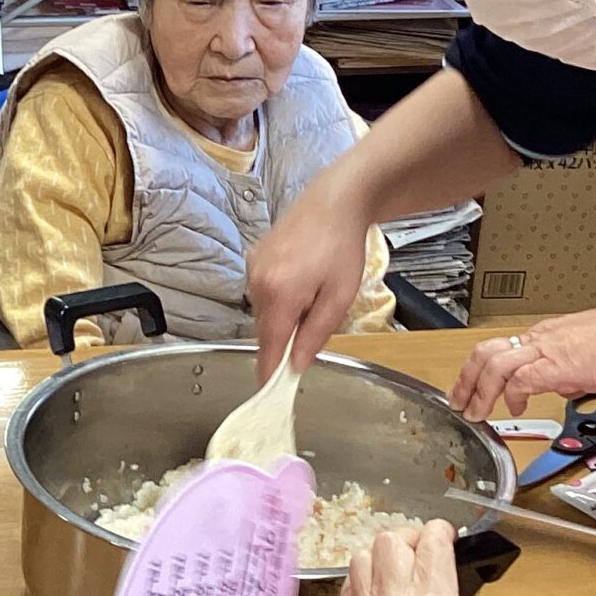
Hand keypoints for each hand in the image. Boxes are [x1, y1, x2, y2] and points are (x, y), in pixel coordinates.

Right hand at [248, 178, 374, 382]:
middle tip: (316, 323)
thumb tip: (296, 366)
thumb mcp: (339, 298)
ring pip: (264, 313)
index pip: (268, 349)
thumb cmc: (342, 247)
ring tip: (313, 292)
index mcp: (279, 295)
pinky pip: (263, 293)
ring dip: (285, 316)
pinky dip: (279, 297)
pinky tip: (302, 279)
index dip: (270, 374)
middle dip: (287, 338)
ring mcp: (252, 269)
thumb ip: (315, 335)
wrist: (335, 201)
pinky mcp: (254, 259)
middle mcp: (257, 283)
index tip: (270, 394)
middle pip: (265, 332)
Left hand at [335, 523, 470, 595]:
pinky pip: (349, 584)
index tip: (444, 537)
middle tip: (419, 553)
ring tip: (395, 572)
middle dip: (409, 538)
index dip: (440, 533)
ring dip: (382, 556)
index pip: (431, 544)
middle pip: (391, 539)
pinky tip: (376, 594)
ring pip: (364, 555)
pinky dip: (363, 579)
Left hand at [448, 299, 595, 420]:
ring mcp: (546, 351)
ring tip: (475, 413)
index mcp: (547, 335)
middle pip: (484, 352)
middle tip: (458, 401)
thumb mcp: (591, 357)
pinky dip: (511, 397)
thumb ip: (571, 372)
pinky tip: (515, 410)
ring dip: (479, 392)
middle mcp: (541, 339)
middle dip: (466, 379)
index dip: (480, 369)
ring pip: (493, 365)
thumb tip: (564, 386)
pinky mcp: (556, 367)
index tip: (473, 387)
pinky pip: (520, 381)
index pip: (500, 349)